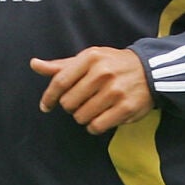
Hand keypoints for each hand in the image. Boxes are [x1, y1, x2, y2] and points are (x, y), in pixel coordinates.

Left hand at [29, 48, 152, 134]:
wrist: (149, 71)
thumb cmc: (113, 64)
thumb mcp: (88, 59)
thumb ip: (61, 66)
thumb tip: (34, 64)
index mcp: (90, 58)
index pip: (60, 82)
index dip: (49, 97)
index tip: (45, 106)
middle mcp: (102, 73)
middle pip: (68, 103)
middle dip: (70, 106)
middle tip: (81, 101)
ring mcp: (115, 91)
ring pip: (81, 116)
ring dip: (83, 116)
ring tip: (93, 108)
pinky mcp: (125, 108)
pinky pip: (96, 126)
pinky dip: (94, 126)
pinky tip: (101, 118)